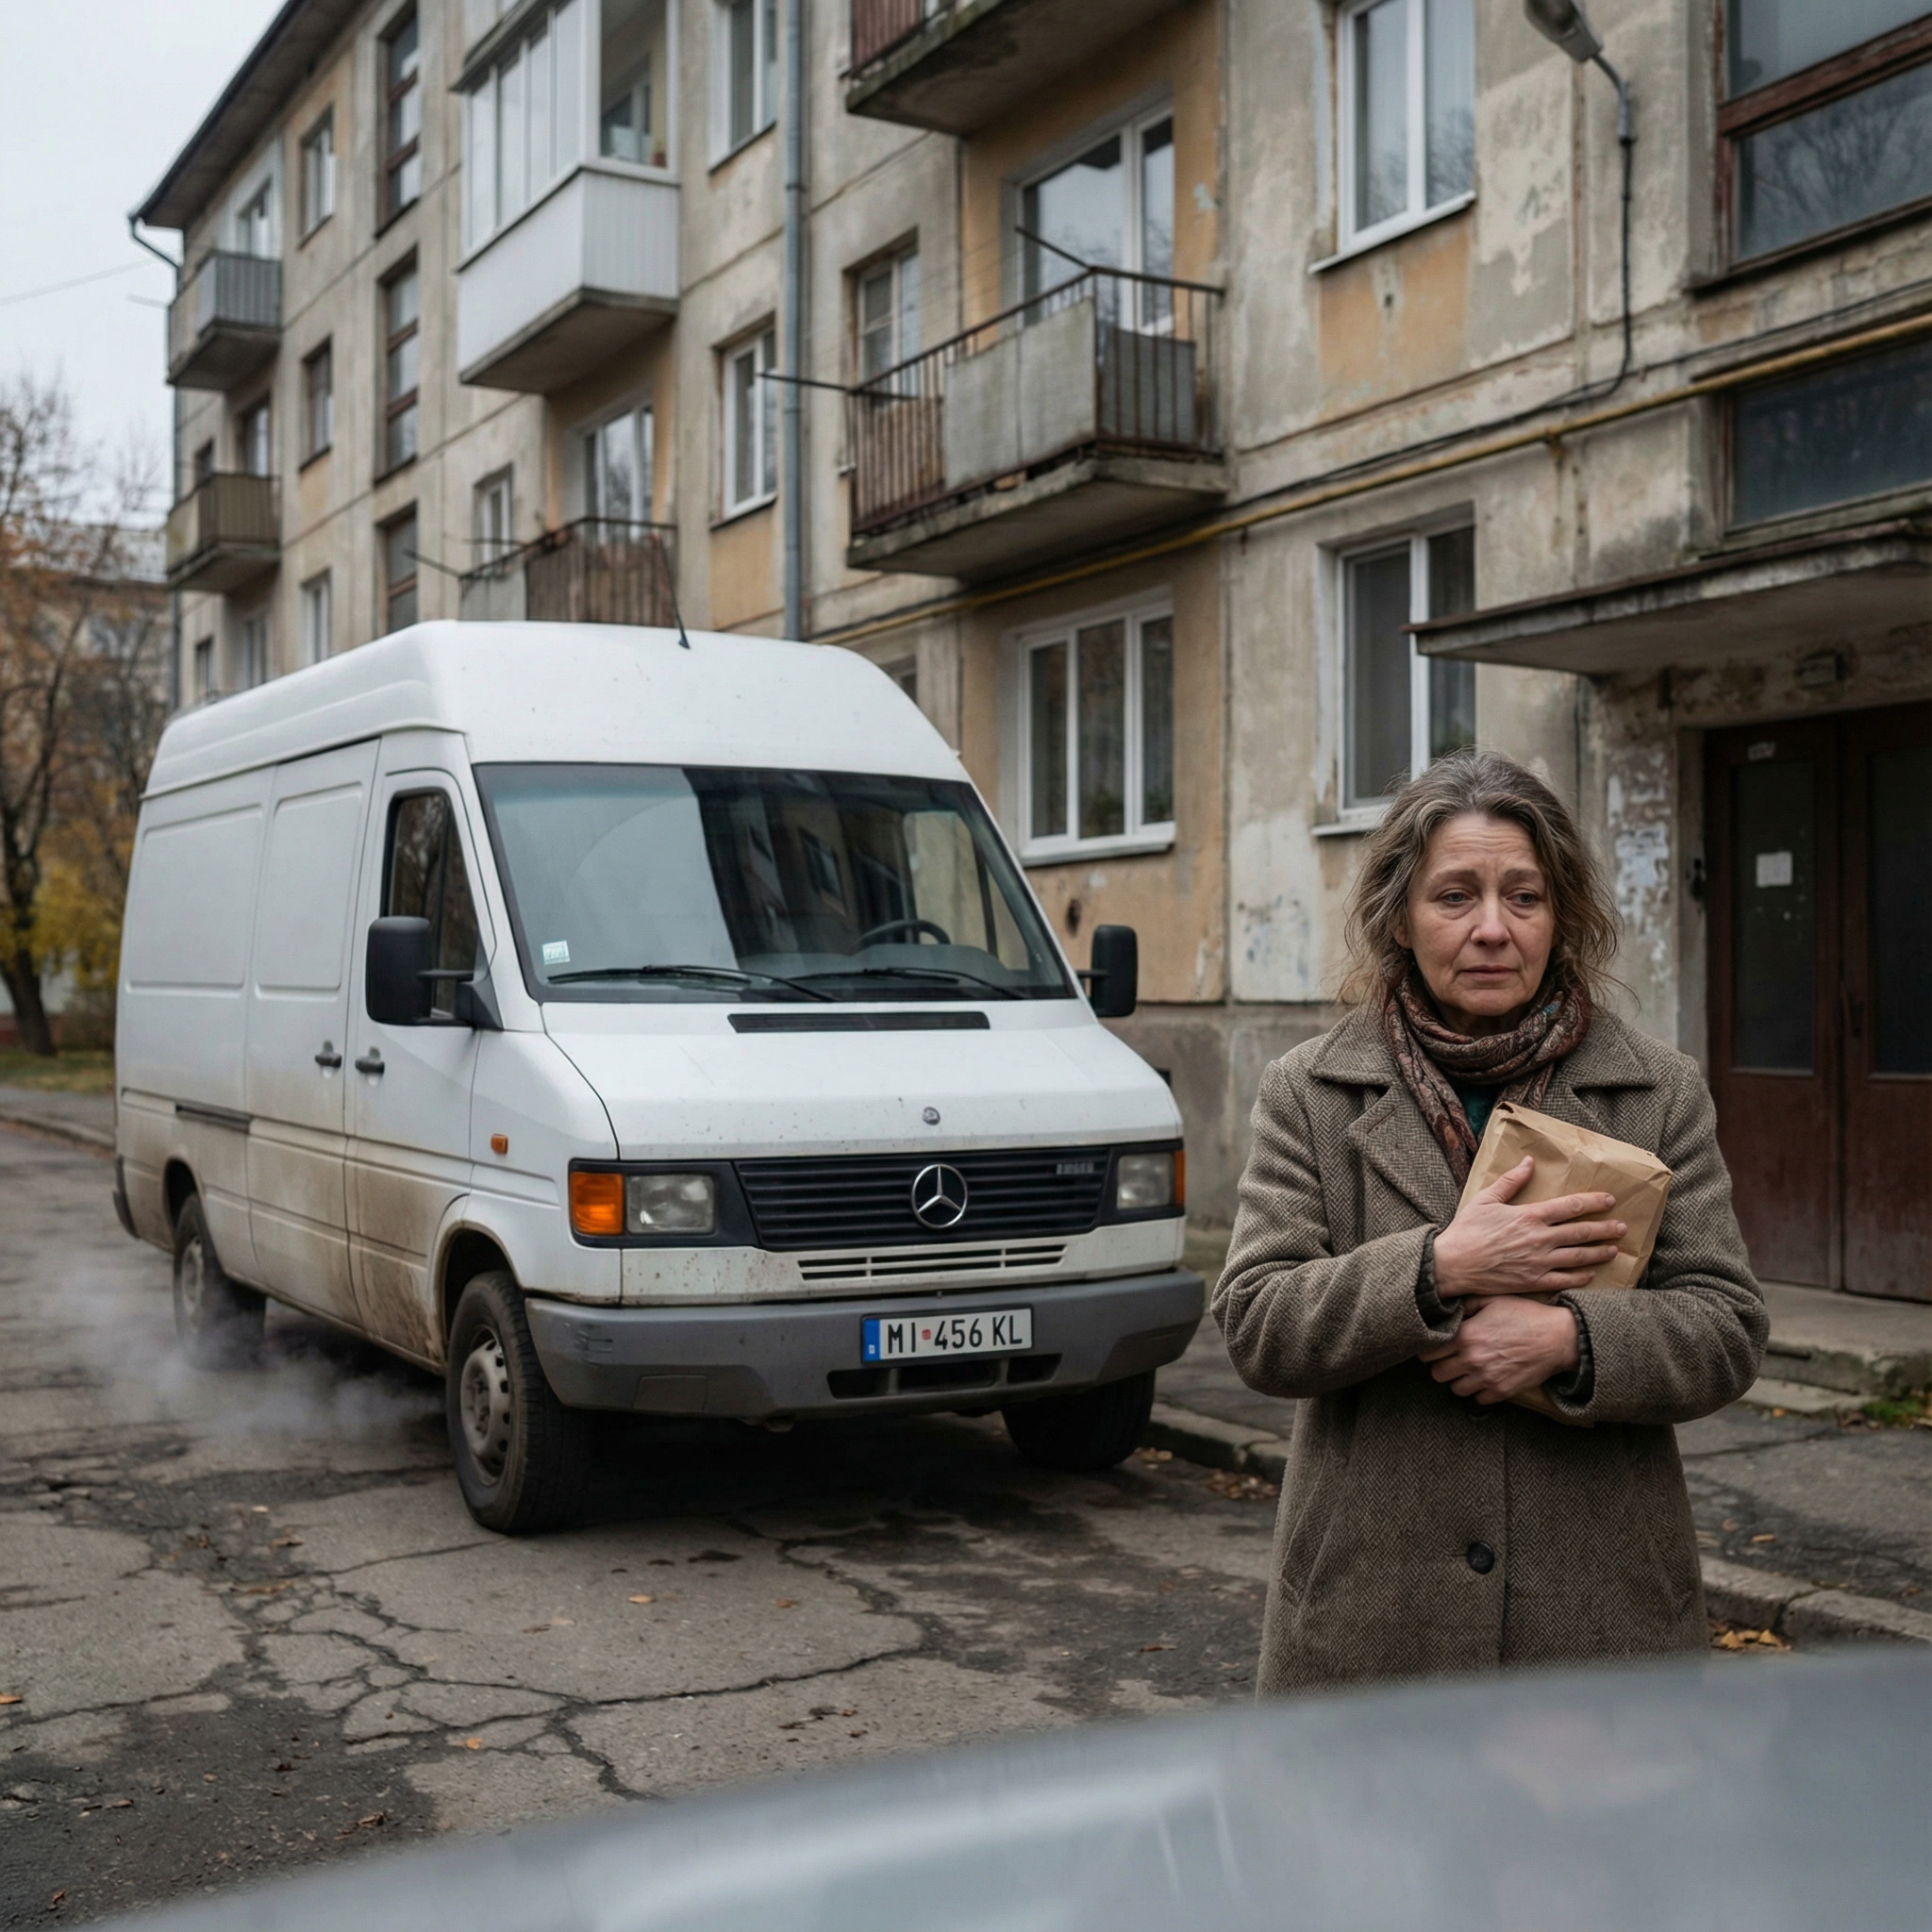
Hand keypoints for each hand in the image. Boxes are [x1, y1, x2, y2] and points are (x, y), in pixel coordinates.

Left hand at [1420, 1295, 1579, 1402]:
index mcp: (1465, 1336)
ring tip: (1468, 1370)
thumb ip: (1465, 1306)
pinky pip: (1478, 1399)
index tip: (1436, 1348)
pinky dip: (1479, 1391)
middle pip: (1437, 1374)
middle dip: (1442, 1366)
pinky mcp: (1502, 1391)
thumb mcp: (1492, 1300)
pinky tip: (1485, 1378)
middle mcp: (1472, 1359)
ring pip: (1455, 1389)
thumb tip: (1447, 1312)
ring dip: (1459, 1380)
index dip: (1430, 1350)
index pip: (1428, 1353)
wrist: (1558, 1337)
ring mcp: (1487, 1378)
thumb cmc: (1525, 1315)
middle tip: (1451, 1360)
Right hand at [1431, 1157, 1625, 1298]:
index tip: (1609, 1200)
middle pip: (1581, 1232)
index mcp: (1529, 1216)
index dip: (1593, 1202)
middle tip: (1622, 1227)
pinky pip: (1564, 1280)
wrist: (1451, 1264)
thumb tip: (1529, 1162)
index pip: (1571, 1206)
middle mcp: (1539, 1239)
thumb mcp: (1485, 1199)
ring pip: (1578, 1256)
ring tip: (1614, 1249)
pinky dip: (1580, 1276)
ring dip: (1599, 1252)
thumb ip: (1511, 1181)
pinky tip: (1590, 1273)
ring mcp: (1538, 1262)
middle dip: (1605, 1228)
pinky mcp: (1532, 1282)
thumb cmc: (1466, 1230)